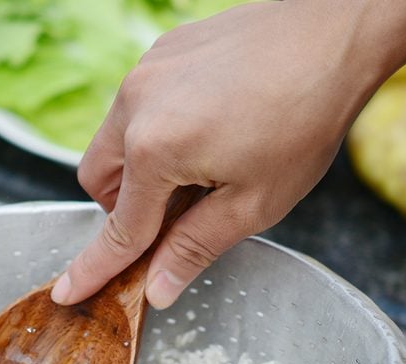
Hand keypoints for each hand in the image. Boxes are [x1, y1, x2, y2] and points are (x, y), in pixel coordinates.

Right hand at [51, 0, 402, 309]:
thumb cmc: (305, 115)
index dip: (94, 268)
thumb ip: (194, 248)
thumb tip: (157, 288)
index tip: (68, 291)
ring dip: (137, 170)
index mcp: (155, 150)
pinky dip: (152, 134)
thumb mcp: (253, 202)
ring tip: (193, 168)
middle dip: (122, 209)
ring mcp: (144, 73)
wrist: (337, 29)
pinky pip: (134, 108)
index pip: (118, 229)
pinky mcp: (159, 53)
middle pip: (96, 180)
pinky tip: (201, 131)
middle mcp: (135, 106)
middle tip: (169, 216)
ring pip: (111, 141)